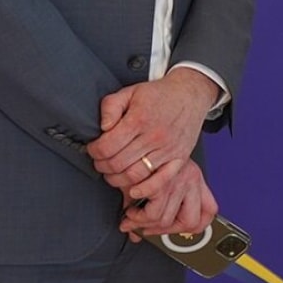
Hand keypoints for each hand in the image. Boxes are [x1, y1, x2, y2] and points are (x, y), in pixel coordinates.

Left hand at [86, 68, 219, 238]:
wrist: (190, 94)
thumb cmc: (158, 95)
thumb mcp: (130, 91)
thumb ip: (111, 106)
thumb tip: (103, 128)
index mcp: (139, 119)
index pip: (107, 146)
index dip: (94, 151)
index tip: (93, 149)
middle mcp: (154, 136)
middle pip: (118, 163)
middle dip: (102, 166)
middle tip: (99, 162)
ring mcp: (167, 149)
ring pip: (135, 175)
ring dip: (117, 180)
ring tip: (112, 173)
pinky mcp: (179, 158)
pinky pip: (161, 182)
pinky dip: (145, 190)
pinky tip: (133, 191)